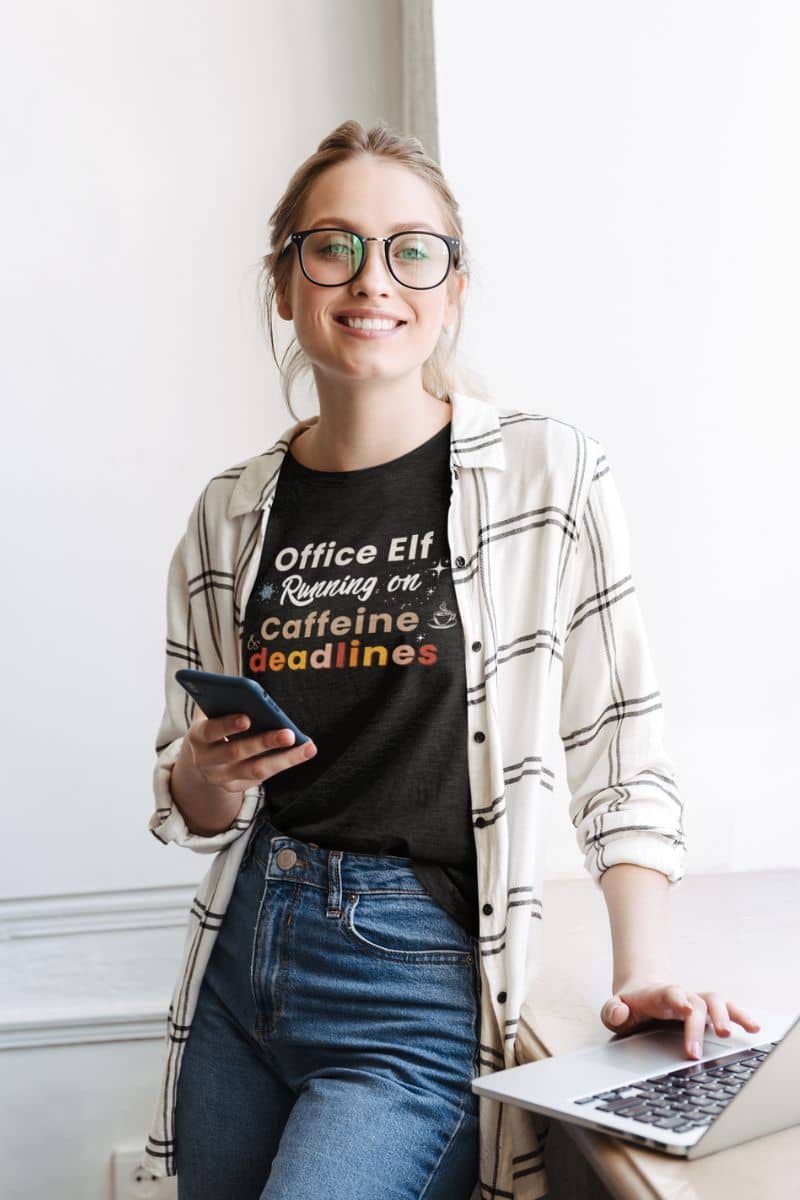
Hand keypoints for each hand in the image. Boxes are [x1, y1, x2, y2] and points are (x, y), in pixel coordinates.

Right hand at [181, 711, 316, 794]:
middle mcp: (206, 761)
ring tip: (306, 746)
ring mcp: (221, 778)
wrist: (201, 760)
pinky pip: (264, 776)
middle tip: (288, 734)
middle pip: (236, 753)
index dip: (227, 725)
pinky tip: (304, 751)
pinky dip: (285, 762)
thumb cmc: (214, 727)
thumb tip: (251, 693)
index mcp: (197, 737)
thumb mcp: (212, 715)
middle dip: (264, 742)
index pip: (211, 731)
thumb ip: (224, 704)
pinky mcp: (236, 788)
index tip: (247, 718)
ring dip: (284, 758)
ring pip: (256, 770)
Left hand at [599, 979, 760, 1059]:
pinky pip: (727, 1009)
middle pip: (695, 1004)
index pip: (669, 993)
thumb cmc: (630, 1005)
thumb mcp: (614, 1009)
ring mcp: (696, 1002)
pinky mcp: (707, 1011)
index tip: (685, 1007)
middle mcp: (681, 996)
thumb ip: (612, 1011)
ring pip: (715, 1002)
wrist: (643, 991)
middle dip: (697, 1026)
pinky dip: (741, 1017)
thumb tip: (620, 1012)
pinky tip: (753, 1029)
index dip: (677, 998)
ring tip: (730, 1035)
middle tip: (695, 1051)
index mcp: (658, 995)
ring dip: (725, 1016)